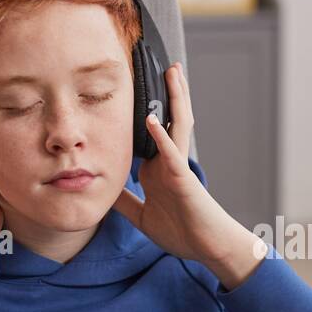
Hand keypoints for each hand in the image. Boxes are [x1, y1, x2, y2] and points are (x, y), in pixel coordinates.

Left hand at [113, 62, 265, 288]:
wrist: (208, 248)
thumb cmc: (182, 233)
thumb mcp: (142, 216)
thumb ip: (125, 202)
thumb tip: (103, 192)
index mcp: (159, 169)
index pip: (149, 132)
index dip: (142, 109)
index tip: (133, 86)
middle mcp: (170, 161)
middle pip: (168, 118)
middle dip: (164, 91)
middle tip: (160, 62)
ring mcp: (178, 167)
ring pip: (177, 125)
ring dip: (174, 98)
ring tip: (171, 72)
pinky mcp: (184, 180)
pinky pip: (172, 154)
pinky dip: (161, 136)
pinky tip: (152, 119)